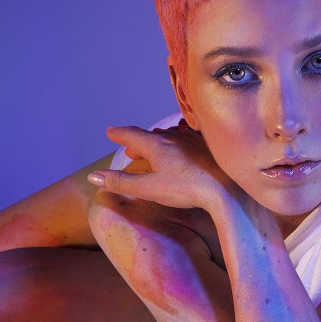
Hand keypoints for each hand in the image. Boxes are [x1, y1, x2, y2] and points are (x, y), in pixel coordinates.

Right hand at [87, 124, 238, 211]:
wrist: (226, 189)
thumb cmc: (187, 189)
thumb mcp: (149, 189)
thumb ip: (121, 182)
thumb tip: (93, 176)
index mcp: (156, 145)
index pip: (132, 135)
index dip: (119, 134)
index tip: (110, 131)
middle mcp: (174, 137)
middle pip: (151, 135)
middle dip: (138, 140)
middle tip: (129, 146)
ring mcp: (193, 140)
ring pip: (171, 135)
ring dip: (159, 140)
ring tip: (154, 145)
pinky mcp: (209, 146)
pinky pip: (190, 137)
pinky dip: (180, 140)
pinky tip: (186, 144)